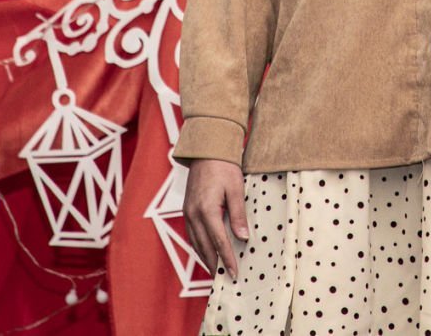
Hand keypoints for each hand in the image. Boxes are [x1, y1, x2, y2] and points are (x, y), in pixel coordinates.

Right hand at [184, 158, 248, 278]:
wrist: (206, 150)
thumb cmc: (224, 167)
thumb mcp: (236, 189)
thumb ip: (238, 215)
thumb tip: (243, 239)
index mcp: (207, 209)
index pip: (219, 242)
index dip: (227, 259)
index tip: (234, 273)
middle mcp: (193, 214)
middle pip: (205, 247)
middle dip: (215, 265)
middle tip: (225, 279)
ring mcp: (188, 213)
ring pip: (196, 243)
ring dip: (206, 259)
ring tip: (217, 272)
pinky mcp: (187, 210)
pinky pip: (192, 235)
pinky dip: (200, 247)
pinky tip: (207, 253)